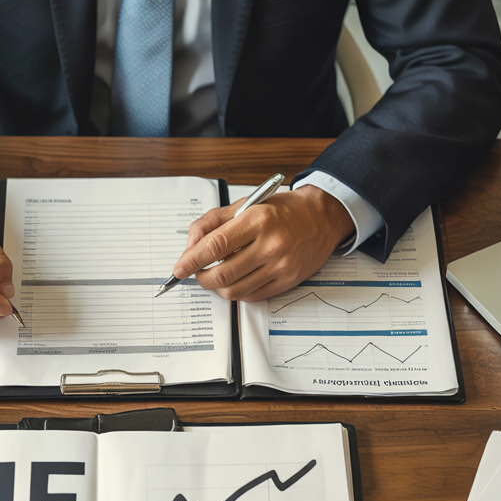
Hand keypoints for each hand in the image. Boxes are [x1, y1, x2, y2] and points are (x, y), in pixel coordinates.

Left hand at [171, 185, 354, 300]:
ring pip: (235, 290)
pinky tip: (237, 279)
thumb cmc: (282, 210)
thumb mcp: (245, 203)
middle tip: (196, 273)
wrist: (321, 218)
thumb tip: (191, 247)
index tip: (179, 269)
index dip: (191, 260)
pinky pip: (252, 296)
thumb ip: (212, 222)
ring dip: (217, 287)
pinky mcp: (288, 281)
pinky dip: (237, 291)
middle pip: (222, 273)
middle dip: (201, 278)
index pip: (215, 246)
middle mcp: (271, 244)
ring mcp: (281, 266)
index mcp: (257, 219)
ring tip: (215, 276)